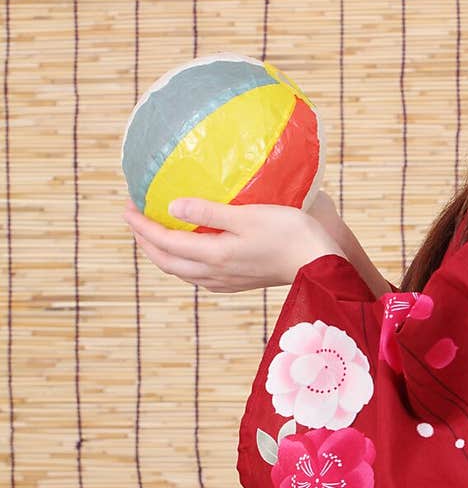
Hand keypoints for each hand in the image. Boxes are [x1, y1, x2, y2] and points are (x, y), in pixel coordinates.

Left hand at [121, 195, 345, 292]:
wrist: (320, 264)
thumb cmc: (290, 234)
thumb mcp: (248, 216)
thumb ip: (209, 213)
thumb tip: (171, 208)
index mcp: (213, 256)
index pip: (164, 242)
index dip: (141, 226)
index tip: (127, 206)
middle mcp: (214, 273)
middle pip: (166, 261)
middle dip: (145, 241)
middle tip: (135, 217)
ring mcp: (226, 281)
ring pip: (180, 270)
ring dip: (162, 252)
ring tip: (156, 231)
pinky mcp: (238, 282)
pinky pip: (197, 273)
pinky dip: (183, 259)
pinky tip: (191, 248)